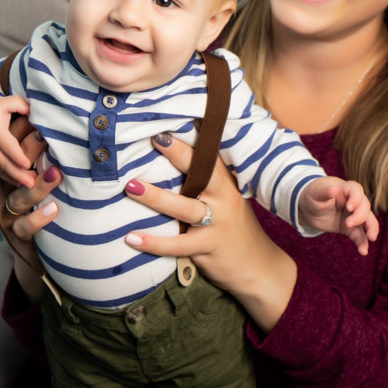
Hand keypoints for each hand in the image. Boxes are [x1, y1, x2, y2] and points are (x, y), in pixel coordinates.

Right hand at [0, 96, 35, 186]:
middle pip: (4, 162)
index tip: (28, 165)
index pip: (7, 146)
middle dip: (18, 174)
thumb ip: (20, 104)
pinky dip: (6, 178)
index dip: (17, 156)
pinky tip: (18, 183)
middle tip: (33, 183)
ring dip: (14, 178)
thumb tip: (33, 110)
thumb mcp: (4, 102)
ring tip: (30, 185)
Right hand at [0, 118, 61, 302]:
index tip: (39, 118)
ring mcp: (7, 215)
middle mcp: (5, 192)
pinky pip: (24, 226)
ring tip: (56, 174)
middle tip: (46, 137)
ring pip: (17, 198)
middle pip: (13, 170)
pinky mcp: (16, 234)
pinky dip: (39, 217)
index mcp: (12, 175)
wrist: (41, 250)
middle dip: (29, 152)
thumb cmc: (49, 206)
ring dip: (38, 186)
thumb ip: (54, 157)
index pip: (15, 151)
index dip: (24, 134)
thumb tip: (74, 127)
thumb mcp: (49, 181)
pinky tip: (54, 209)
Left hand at [122, 134, 298, 332]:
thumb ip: (205, 182)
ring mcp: (217, 223)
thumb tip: (170, 156)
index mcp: (225, 183)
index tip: (170, 120)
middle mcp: (223, 198)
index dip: (191, 137)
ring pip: (184, 207)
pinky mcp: (208, 247)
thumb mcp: (226, 200)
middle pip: (201, 172)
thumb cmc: (233, 229)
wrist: (257, 267)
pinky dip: (153, 242)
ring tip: (130, 186)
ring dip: (155, 197)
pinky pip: (177, 244)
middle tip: (154, 138)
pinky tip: (131, 238)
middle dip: (178, 154)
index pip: (209, 154)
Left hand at [298, 177, 378, 255]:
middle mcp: (353, 202)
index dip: (356, 199)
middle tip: (348, 224)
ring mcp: (353, 215)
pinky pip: (359, 235)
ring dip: (371, 229)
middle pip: (364, 206)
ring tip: (371, 238)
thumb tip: (334, 189)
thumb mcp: (316, 192)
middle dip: (360, 216)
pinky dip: (362, 243)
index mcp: (345, 189)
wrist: (309, 208)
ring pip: (367, 221)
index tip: (349, 208)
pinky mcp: (350, 228)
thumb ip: (325, 191)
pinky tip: (363, 251)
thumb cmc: (313, 195)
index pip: (356, 191)